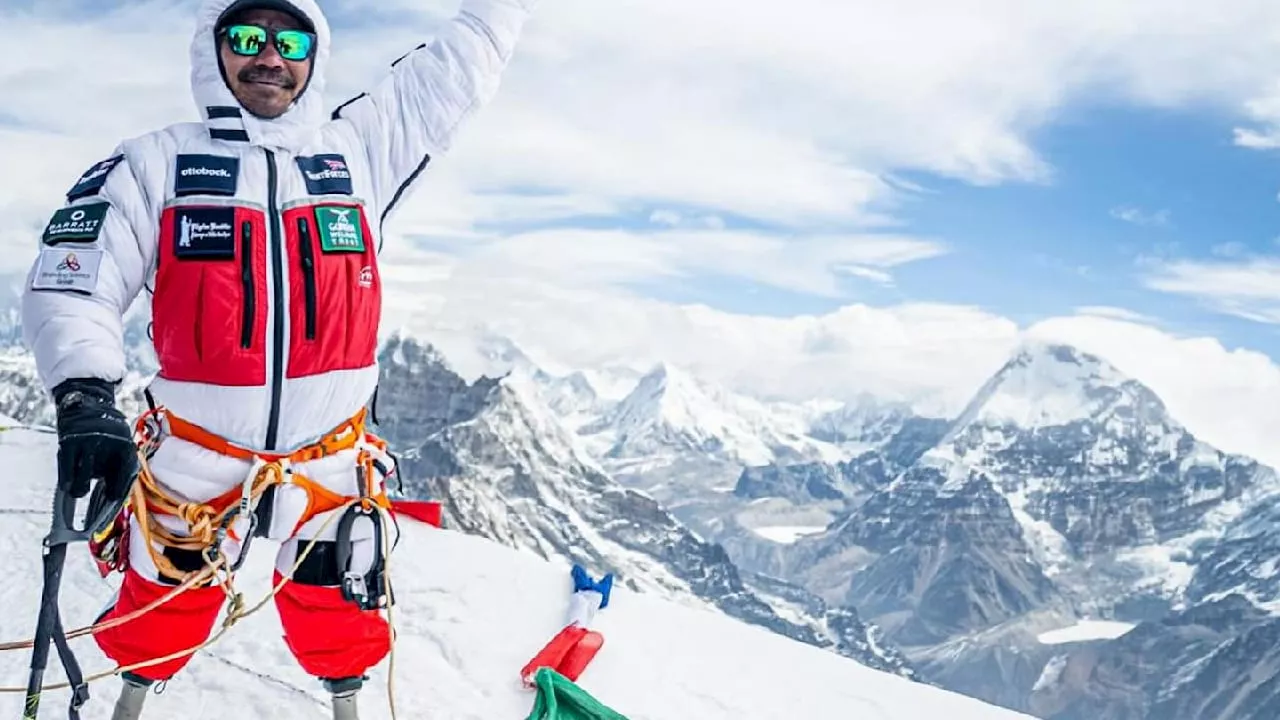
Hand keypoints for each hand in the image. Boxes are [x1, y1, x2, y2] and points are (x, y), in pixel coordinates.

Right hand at [52, 378, 137, 499]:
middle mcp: (108, 444)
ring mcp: (87, 443)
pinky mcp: (69, 443)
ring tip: (79, 489)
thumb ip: (121, 462)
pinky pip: (67, 471)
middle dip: (102, 487)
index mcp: (125, 444)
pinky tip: (68, 485)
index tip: (113, 500)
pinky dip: (67, 481)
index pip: (126, 473)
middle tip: (99, 493)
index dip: (119, 489)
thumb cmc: (105, 430)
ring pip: (84, 478)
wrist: (86, 401)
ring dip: (81, 487)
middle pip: (104, 477)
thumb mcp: (120, 441)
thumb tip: (119, 492)